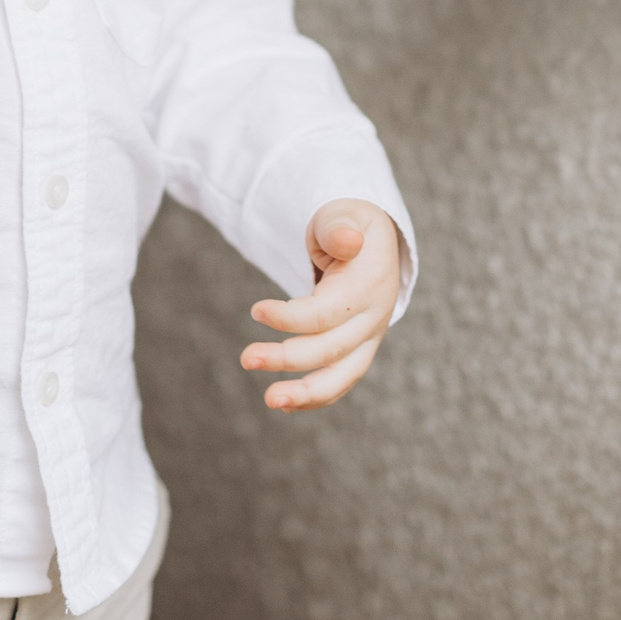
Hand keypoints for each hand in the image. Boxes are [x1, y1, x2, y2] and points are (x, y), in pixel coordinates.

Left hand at [241, 199, 401, 411]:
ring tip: (271, 400)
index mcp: (369, 285)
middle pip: (331, 349)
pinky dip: (315, 397)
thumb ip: (339, 228)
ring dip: (306, 394)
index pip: (327, 313)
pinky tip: (285, 403)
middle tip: (246, 358)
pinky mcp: (359, 352)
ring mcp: (370, 339)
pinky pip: (340, 382)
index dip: (290, 318)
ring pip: (342, 377)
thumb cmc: (347, 225)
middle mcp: (375, 318)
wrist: (373, 243)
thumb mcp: (343, 216)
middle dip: (287, 359)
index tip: (255, 311)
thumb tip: (348, 241)